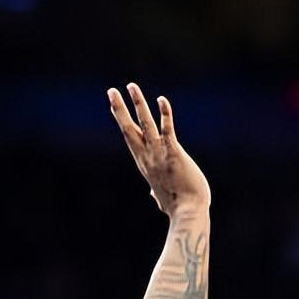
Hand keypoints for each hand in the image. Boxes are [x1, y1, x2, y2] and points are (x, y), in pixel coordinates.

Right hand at [108, 83, 210, 214]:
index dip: (122, 121)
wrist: (188, 213)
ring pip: (144, 124)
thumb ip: (156, 193)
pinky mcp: (174, 153)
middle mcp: (147, 157)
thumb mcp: (163, 197)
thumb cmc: (179, 207)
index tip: (113, 106)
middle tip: (111, 90)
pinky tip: (162, 99)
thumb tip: (153, 197)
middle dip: (120, 108)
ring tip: (131, 86)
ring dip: (137, 103)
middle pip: (128, 128)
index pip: (131, 138)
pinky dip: (165, 114)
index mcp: (145, 164)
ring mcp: (159, 154)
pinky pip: (168, 130)